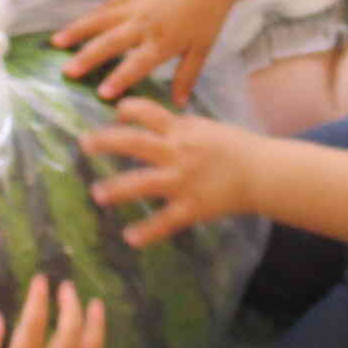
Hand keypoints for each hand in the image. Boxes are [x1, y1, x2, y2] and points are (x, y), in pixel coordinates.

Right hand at [52, 0, 237, 103]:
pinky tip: (74, 26)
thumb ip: (187, 76)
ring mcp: (136, 5)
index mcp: (165, 40)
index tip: (102, 94)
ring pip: (101, 20)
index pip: (139, 63)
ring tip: (56, 43)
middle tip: (67, 72)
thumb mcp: (203, 48)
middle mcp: (146, 23)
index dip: (120, 79)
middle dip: (88, 58)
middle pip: (112, 42)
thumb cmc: (209, 14)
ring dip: (77, 32)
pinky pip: (108, 6)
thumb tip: (177, 105)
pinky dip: (90, 16)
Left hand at [81, 97, 254, 246]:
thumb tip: (149, 120)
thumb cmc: (234, 148)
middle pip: (135, 143)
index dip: (127, 110)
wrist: (263, 172)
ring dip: (117, 189)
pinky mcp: (192, 207)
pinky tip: (130, 237)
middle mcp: (178, 152)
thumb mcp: (205, 127)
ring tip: (97, 194)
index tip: (112, 114)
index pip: (148, 112)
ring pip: (143, 183)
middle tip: (84, 144)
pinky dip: (147, 231)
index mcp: (182, 130)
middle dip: (106, 142)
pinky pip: (165, 221)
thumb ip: (177, 126)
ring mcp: (184, 181)